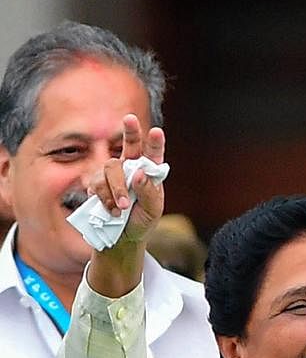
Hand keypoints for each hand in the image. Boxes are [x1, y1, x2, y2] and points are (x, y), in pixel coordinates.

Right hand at [86, 114, 165, 244]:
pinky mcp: (96, 184)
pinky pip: (96, 183)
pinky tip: (112, 211)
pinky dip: (104, 197)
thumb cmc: (141, 221)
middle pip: (129, 146)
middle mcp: (131, 168)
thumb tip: (139, 173)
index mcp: (150, 172)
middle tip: (129, 119)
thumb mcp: (152, 210)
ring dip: (117, 188)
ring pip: (110, 168)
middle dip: (130, 132)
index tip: (156, 132)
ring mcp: (113, 174)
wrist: (121, 238)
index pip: (153, 154)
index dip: (154, 142)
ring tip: (122, 208)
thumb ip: (148, 192)